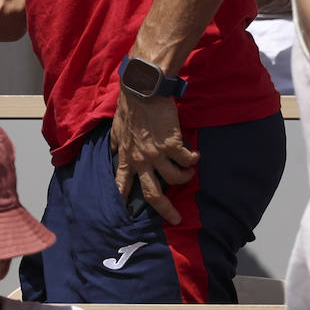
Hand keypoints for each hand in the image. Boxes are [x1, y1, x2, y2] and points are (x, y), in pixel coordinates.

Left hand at [110, 90, 197, 224]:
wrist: (143, 90)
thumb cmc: (130, 107)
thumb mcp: (117, 127)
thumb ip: (117, 143)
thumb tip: (114, 151)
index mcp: (126, 155)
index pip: (122, 183)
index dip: (125, 199)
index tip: (127, 215)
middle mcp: (140, 159)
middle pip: (152, 193)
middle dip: (166, 210)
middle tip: (176, 219)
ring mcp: (156, 154)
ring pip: (176, 178)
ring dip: (185, 177)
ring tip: (189, 170)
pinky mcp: (172, 145)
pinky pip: (188, 161)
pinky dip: (194, 159)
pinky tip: (195, 154)